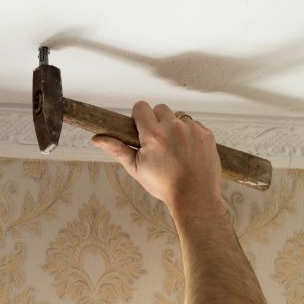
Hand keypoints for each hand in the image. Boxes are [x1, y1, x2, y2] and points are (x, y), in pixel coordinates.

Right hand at [91, 101, 222, 215]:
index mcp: (153, 134)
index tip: (141, 129)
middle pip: (160, 108)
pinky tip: (188, 150)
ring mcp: (193, 129)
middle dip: (157, 121)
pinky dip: (191, 133)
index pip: (141, 106)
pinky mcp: (207, 134)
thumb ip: (117, 149)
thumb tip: (97, 139)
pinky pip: (195, 124)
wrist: (195, 197)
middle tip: (158, 141)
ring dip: (175, 126)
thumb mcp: (136, 168)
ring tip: (174, 147)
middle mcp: (174, 127)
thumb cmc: (164, 185)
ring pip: (179, 116)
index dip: (139, 117)